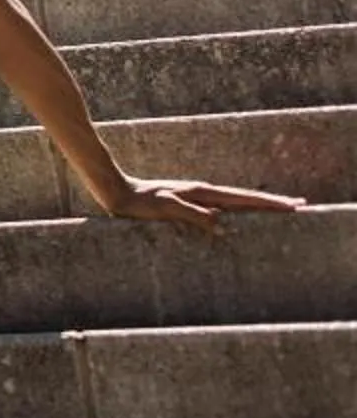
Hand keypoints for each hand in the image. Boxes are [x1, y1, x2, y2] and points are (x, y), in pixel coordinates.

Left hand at [97, 174, 304, 231]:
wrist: (117, 192)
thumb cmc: (139, 201)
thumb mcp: (166, 208)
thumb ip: (193, 215)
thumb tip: (222, 225)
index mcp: (202, 193)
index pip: (244, 199)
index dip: (269, 203)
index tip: (294, 205)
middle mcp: (203, 192)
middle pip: (245, 198)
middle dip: (272, 202)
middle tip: (299, 205)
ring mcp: (196, 197)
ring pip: (234, 201)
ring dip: (256, 205)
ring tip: (278, 209)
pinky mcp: (187, 203)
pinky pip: (220, 208)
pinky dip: (237, 211)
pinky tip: (239, 217)